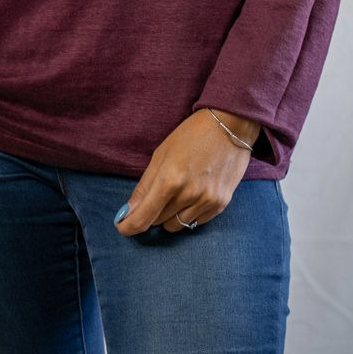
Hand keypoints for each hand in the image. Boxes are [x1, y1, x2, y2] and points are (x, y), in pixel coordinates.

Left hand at [113, 109, 253, 234]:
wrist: (229, 126)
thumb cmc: (191, 135)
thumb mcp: (161, 154)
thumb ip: (144, 186)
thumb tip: (128, 211)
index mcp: (169, 179)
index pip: (143, 218)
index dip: (129, 226)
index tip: (122, 227)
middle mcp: (188, 194)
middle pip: (158, 221)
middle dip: (152, 212)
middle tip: (156, 194)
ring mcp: (207, 201)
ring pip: (177, 225)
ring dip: (170, 214)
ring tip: (177, 191)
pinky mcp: (221, 204)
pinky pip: (196, 222)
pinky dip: (189, 213)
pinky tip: (193, 193)